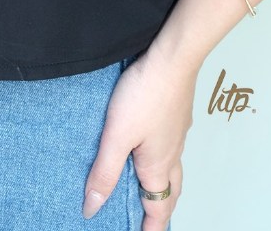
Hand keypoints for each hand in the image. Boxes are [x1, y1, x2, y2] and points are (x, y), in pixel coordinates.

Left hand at [81, 40, 198, 228]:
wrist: (173, 56)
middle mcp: (172, 153)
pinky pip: (171, 144)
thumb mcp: (117, 135)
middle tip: (148, 218)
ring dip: (162, 182)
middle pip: (170, 191)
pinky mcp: (176, 113)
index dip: (152, 227)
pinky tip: (150, 142)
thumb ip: (104, 172)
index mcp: (158, 165)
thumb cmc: (147, 93)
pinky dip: (163, 155)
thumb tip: (92, 208)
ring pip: (172, 167)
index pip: (159, 208)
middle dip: (160, 208)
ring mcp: (178, 132)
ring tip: (146, 183)